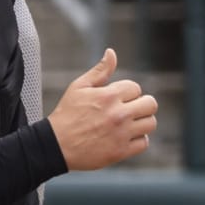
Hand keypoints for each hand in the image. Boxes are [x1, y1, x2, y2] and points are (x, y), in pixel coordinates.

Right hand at [47, 50, 157, 171]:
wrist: (54, 146)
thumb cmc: (67, 114)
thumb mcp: (79, 87)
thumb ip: (100, 71)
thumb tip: (112, 52)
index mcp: (109, 96)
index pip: (135, 88)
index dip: (127, 93)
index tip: (115, 100)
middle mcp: (118, 114)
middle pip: (150, 104)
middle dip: (141, 105)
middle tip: (129, 110)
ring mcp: (121, 133)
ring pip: (150, 123)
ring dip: (141, 122)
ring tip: (128, 124)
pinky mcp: (120, 151)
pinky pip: (144, 143)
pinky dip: (137, 140)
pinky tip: (125, 137)